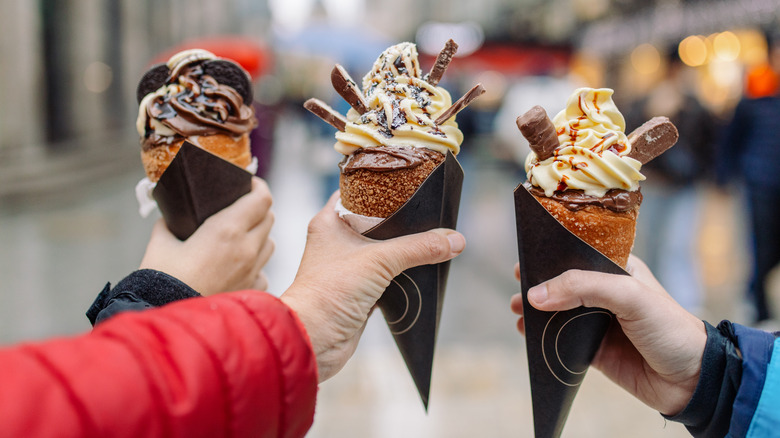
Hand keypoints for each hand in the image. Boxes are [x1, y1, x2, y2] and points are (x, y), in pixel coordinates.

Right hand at [140, 177, 274, 295]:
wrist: (169, 321)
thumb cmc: (161, 280)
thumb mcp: (161, 243)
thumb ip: (170, 224)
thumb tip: (171, 218)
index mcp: (228, 230)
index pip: (261, 198)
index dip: (258, 186)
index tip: (248, 183)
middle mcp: (247, 248)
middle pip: (268, 218)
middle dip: (257, 209)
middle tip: (240, 207)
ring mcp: (253, 271)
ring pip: (269, 243)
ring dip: (259, 236)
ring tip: (239, 236)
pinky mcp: (252, 290)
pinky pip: (262, 270)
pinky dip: (254, 264)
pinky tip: (237, 267)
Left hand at [281, 192, 465, 381]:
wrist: (313, 340)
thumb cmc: (330, 292)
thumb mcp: (379, 261)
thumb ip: (418, 247)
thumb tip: (455, 240)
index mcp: (329, 222)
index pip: (356, 191)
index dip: (382, 186)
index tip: (409, 182)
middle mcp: (335, 240)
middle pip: (375, 220)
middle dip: (402, 219)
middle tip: (429, 210)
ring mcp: (347, 266)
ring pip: (382, 249)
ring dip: (404, 247)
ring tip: (432, 236)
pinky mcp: (358, 290)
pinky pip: (386, 274)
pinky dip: (403, 272)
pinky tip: (424, 267)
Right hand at [510, 255, 705, 415]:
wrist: (692, 380)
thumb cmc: (670, 328)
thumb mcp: (629, 295)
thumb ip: (583, 288)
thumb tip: (536, 295)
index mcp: (618, 269)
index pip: (580, 253)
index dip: (553, 253)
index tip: (527, 254)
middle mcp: (607, 293)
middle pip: (564, 283)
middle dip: (539, 282)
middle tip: (518, 283)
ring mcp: (599, 322)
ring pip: (559, 311)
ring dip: (536, 310)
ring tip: (517, 310)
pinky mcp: (594, 349)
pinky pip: (560, 340)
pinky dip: (542, 337)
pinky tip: (527, 334)